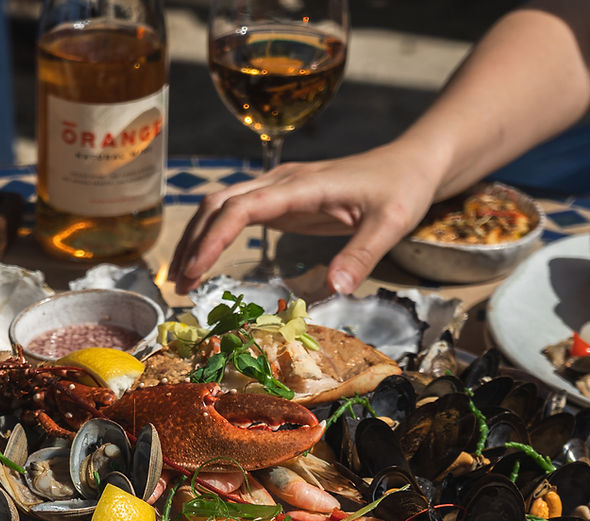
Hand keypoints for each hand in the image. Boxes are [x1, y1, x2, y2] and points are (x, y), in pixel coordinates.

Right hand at [168, 145, 440, 294]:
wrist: (409, 163)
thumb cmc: (402, 189)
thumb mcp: (392, 224)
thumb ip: (361, 255)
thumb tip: (332, 290)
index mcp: (301, 186)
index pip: (241, 207)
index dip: (213, 238)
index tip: (194, 270)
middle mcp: (280, 182)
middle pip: (218, 203)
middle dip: (192, 241)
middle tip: (180, 286)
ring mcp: (277, 188)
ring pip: (219, 205)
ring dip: (196, 237)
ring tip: (183, 279)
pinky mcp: (280, 199)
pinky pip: (234, 213)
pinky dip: (212, 235)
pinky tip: (204, 260)